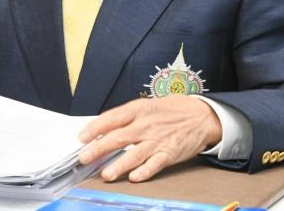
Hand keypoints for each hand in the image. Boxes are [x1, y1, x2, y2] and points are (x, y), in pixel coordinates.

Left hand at [77, 95, 221, 182]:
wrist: (202, 115)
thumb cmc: (172, 110)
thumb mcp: (148, 105)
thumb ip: (128, 117)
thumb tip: (103, 129)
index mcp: (140, 109)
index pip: (113, 118)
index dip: (95, 128)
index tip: (81, 137)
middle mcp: (147, 124)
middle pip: (119, 137)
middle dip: (99, 149)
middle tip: (84, 158)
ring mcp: (158, 140)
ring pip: (134, 154)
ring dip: (119, 165)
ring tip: (106, 174)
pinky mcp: (169, 153)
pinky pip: (155, 164)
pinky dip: (144, 171)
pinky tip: (134, 178)